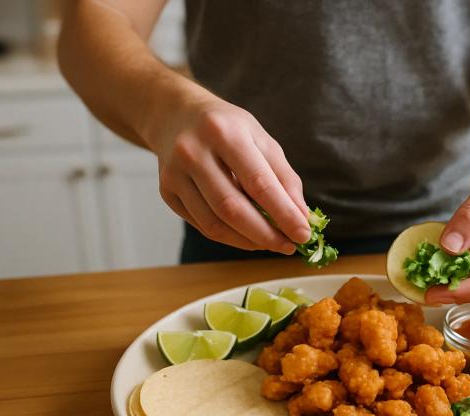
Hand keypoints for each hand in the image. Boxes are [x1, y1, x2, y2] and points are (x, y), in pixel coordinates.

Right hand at [147, 95, 310, 252]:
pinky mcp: (166, 192)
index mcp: (225, 132)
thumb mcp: (261, 140)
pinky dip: (230, 237)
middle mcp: (193, 151)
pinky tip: (249, 236)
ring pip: (214, 223)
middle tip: (288, 246)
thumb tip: (302, 217)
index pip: (258, 183)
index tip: (303, 234)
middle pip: (232, 208)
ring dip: (248, 241)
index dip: (283, 213)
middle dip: (266, 234)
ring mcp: (174, 173)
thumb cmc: (228, 129)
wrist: (177, 115)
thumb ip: (284, 177)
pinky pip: (202, 225)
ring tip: (272, 243)